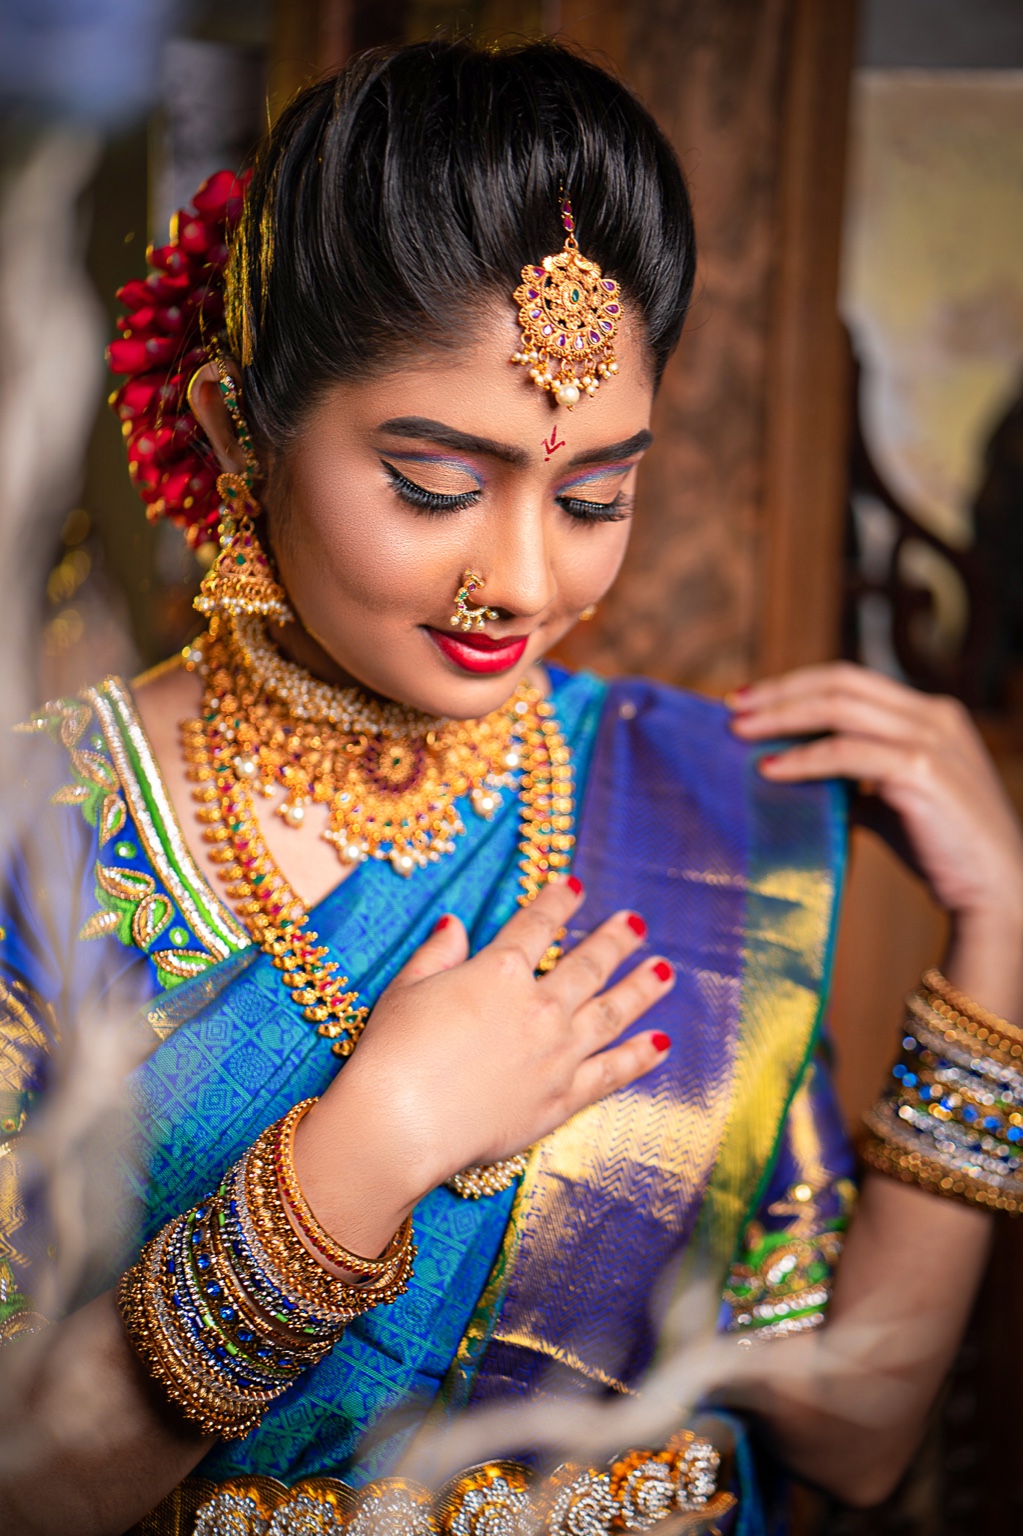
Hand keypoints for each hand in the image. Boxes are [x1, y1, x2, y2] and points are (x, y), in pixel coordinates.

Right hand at [294, 877, 673, 1256]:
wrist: (401, 1124)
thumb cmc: (392, 1055)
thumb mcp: (405, 989)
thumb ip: (437, 955)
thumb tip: (454, 924)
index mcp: (499, 971)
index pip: (537, 924)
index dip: (558, 901)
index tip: (575, 886)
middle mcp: (539, 1007)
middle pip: (588, 964)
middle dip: (615, 940)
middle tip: (636, 922)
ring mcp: (558, 1053)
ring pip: (612, 1012)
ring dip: (641, 989)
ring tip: (665, 971)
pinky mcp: (562, 1098)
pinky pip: (612, 1072)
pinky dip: (639, 1057)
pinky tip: (660, 1043)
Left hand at [727, 663, 1022, 1014]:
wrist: (996, 893)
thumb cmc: (944, 851)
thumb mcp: (896, 803)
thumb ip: (859, 783)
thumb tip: (805, 778)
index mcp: (931, 713)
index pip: (852, 680)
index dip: (798, 685)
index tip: (752, 699)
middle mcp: (934, 715)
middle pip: (840, 682)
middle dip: (780, 691)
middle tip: (732, 705)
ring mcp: (931, 738)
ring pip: (839, 707)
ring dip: (782, 717)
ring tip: (740, 732)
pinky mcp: (921, 770)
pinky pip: (845, 753)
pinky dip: (803, 758)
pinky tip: (771, 770)